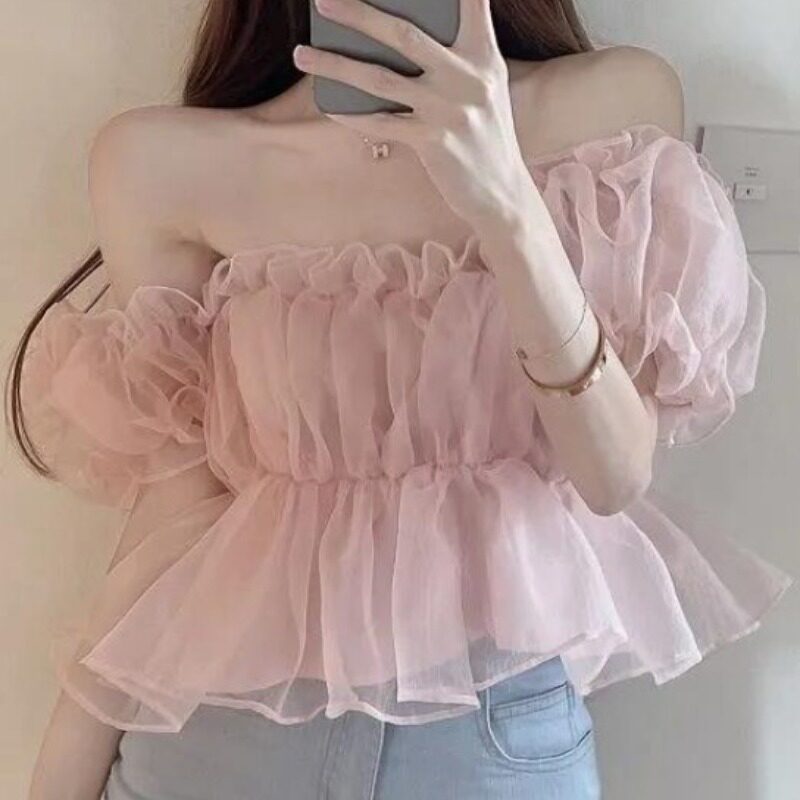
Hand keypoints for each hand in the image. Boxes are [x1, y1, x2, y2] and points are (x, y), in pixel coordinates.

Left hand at [293, 0, 538, 232]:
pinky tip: (329, 107)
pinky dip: (351, 115)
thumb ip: (455, 59)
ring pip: (381, 80)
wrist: (502, 193)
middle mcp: (468, 77)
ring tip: (301, 54)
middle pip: (405, 35)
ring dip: (335, 65)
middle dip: (359, 13)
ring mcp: (449, 110)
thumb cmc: (484, 136)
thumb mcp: (484, 89)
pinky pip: (381, 123)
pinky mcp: (434, 142)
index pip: (473, 2)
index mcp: (484, 56)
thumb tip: (396, 39)